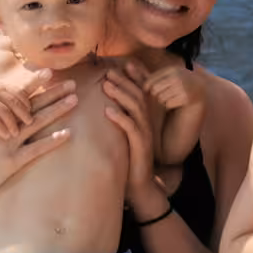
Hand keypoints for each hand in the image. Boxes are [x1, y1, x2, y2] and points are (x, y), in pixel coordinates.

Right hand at [0, 68, 50, 140]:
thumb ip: (12, 101)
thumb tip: (32, 108)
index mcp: (3, 87)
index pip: (21, 95)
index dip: (28, 105)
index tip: (33, 115)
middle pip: (16, 102)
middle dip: (24, 114)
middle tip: (31, 124)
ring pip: (6, 112)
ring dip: (12, 124)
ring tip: (17, 134)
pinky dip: (1, 128)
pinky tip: (5, 136)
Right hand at [0, 80, 78, 211]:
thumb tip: (0, 111)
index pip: (19, 97)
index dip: (35, 84)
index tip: (50, 72)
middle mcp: (3, 126)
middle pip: (33, 104)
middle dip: (53, 92)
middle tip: (72, 83)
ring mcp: (7, 143)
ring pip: (37, 121)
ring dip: (57, 110)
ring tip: (74, 99)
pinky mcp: (10, 162)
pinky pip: (35, 149)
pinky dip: (52, 140)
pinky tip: (67, 133)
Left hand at [101, 73, 167, 213]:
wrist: (142, 187)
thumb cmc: (129, 163)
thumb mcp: (124, 139)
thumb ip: (120, 122)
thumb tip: (105, 106)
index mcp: (143, 119)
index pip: (140, 92)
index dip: (133, 78)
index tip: (120, 65)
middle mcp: (146, 124)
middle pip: (138, 95)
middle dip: (124, 81)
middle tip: (109, 70)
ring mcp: (145, 134)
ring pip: (135, 108)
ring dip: (121, 95)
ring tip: (107, 84)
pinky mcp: (141, 146)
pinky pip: (131, 128)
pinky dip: (120, 118)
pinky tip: (108, 110)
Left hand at [139, 62, 203, 113]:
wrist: (199, 90)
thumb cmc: (174, 83)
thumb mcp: (162, 76)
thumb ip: (144, 73)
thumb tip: (127, 64)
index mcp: (171, 69)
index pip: (149, 82)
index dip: (147, 89)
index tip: (150, 93)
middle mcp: (177, 76)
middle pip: (154, 90)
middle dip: (155, 95)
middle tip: (161, 96)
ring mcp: (183, 87)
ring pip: (161, 98)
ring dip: (162, 101)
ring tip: (169, 98)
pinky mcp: (186, 97)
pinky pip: (168, 104)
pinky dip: (169, 105)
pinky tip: (174, 103)